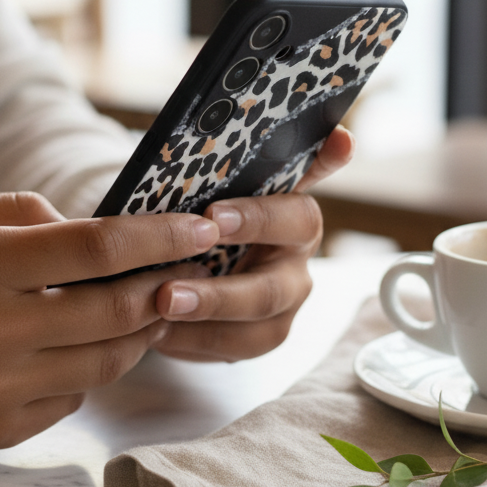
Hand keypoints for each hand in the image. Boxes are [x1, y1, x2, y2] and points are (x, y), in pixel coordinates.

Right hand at [0, 193, 219, 451]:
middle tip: (193, 270)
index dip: (160, 236)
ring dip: (140, 333)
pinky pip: (71, 401)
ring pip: (106, 363)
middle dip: (167, 287)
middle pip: (116, 310)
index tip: (202, 227)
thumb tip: (90, 230)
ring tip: (153, 307)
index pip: (96, 249)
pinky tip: (87, 348)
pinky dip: (90, 372)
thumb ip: (19, 214)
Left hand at [152, 125, 353, 361]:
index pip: (295, 214)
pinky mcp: (256, 338)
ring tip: (159, 312)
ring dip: (204, 323)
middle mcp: (296, 265)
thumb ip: (248, 159)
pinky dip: (192, 341)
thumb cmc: (212, 208)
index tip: (213, 215)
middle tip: (170, 289)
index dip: (260, 216)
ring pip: (255, 327)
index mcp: (296, 218)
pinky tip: (156, 332)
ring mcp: (281, 307)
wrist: (197, 245)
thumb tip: (329, 137)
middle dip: (220, 292)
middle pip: (272, 288)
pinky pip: (231, 349)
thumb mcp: (223, 180)